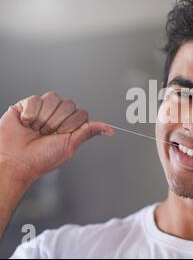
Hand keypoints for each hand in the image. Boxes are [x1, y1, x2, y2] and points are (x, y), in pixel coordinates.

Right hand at [0, 91, 114, 185]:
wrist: (14, 161)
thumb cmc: (41, 158)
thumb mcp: (70, 146)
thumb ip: (88, 132)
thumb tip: (111, 130)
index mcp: (70, 126)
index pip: (82, 113)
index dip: (72, 124)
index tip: (61, 136)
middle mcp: (58, 116)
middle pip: (69, 104)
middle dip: (57, 122)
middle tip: (46, 134)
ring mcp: (43, 109)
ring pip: (54, 98)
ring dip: (44, 117)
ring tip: (36, 129)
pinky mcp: (27, 105)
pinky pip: (36, 99)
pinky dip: (31, 113)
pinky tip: (26, 123)